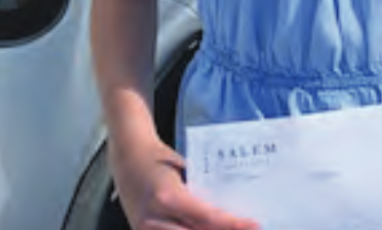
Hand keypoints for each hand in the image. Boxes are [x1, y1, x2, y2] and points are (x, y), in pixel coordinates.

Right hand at [111, 137, 258, 229]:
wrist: (126, 158)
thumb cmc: (158, 158)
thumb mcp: (184, 168)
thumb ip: (201, 187)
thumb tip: (229, 201)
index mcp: (168, 197)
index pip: (207, 217)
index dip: (233, 224)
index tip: (254, 225)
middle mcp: (155, 220)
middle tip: (248, 229)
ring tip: (231, 229)